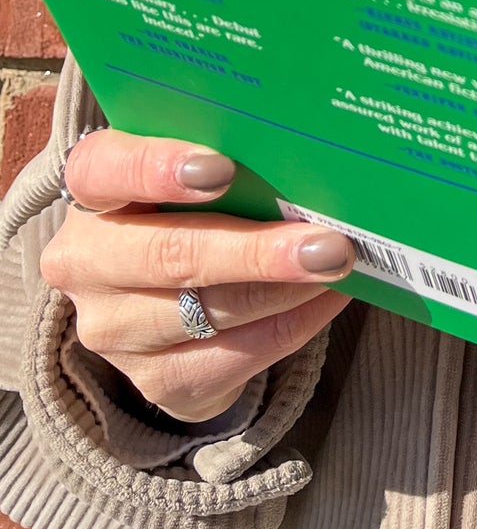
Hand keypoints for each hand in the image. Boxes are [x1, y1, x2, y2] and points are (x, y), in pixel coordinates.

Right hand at [40, 129, 355, 423]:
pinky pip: (230, 358)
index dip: (156, 167)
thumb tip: (305, 148)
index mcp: (91, 188)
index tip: (222, 169)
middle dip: (255, 251)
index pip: (102, 169)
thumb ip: (228, 150)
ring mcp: (114, 329)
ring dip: (283, 290)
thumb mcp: (195, 165)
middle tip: (326, 243)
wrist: (172, 287)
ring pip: (207, 311)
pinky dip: (289, 326)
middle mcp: (87, 262)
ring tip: (337, 266)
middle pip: (168, 255)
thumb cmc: (196, 200)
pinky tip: (326, 300)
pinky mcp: (154, 379)